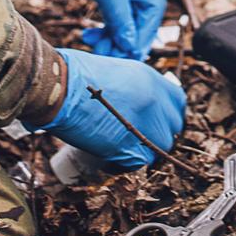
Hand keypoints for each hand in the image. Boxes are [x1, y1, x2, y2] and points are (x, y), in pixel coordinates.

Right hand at [24, 48, 185, 170]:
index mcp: (149, 79)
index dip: (167, 114)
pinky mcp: (128, 145)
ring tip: (120, 149)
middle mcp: (154, 101)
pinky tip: (108, 160)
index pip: (178, 102)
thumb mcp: (112, 70)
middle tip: (136, 137)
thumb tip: (129, 100)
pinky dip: (124, 164)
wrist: (57, 87)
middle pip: (172, 128)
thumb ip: (128, 86)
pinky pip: (138, 163)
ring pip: (159, 148)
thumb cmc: (73, 74)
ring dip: (142, 151)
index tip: (155, 120)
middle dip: (157, 135)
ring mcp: (144, 124)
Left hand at [28, 0, 165, 60]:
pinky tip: (89, 35)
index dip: (143, 35)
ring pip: (125, 21)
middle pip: (140, 18)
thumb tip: (130, 47)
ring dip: (112, 37)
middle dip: (125, 39)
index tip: (131, 55)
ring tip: (96, 48)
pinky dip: (104, 29)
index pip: (153, 11)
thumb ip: (120, 19)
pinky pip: (113, 17)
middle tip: (109, 56)